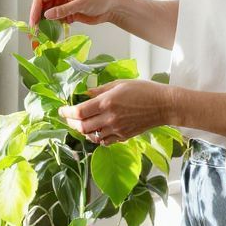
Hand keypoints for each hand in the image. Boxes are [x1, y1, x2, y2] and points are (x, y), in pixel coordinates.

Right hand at [29, 0, 117, 27]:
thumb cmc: (99, 0)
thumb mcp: (81, 3)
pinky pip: (54, 21)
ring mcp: (61, 5)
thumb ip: (64, 9)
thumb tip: (46, 15)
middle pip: (41, 6)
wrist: (110, 8)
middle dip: (36, 18)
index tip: (33, 21)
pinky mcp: (65, 14)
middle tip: (33, 32)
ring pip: (46, 15)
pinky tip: (48, 35)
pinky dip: (50, 28)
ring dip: (42, 25)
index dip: (35, 8)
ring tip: (38, 36)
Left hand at [58, 79, 174, 144]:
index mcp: (106, 102)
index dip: (66, 112)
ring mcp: (116, 130)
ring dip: (83, 131)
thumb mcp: (119, 84)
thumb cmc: (143, 90)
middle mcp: (109, 118)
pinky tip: (97, 130)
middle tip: (69, 117)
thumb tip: (84, 94)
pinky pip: (104, 142)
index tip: (61, 110)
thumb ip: (99, 90)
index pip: (78, 112)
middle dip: (71, 122)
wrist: (163, 105)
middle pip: (81, 127)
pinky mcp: (123, 137)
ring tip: (81, 124)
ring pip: (91, 136)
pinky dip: (96, 138)